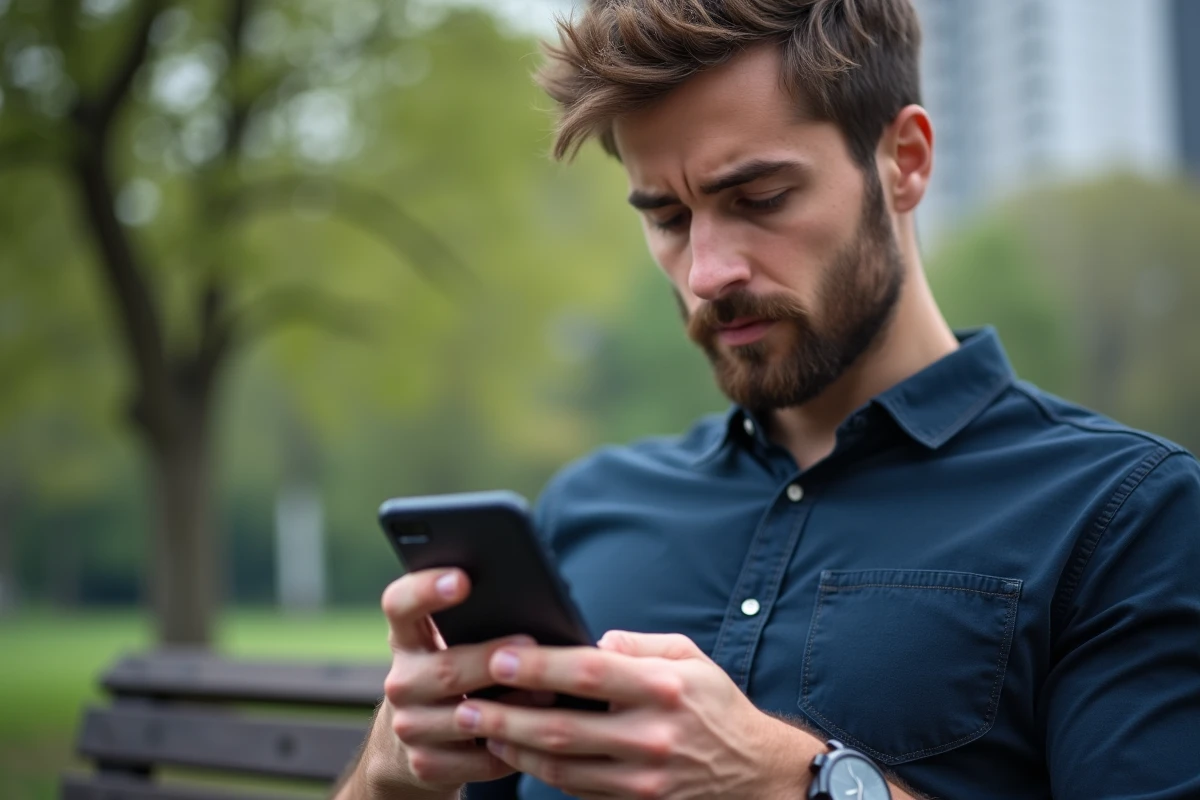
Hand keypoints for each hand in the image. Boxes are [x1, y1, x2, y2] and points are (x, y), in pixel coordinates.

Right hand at [354, 569, 522, 798]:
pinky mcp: (425, 765)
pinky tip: (535, 733)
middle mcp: (400, 682)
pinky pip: (478, 759)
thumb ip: (476, 624)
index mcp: (407, 640)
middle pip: (445, 668)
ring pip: (464, 717)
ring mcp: (409, 726)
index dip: (425, 589)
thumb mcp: (454, 645)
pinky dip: (511, 748)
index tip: (463, 579)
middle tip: (530, 643)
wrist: (421, 742)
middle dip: (491, 657)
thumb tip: (534, 605)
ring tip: (547, 693)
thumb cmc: (459, 676)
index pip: (399, 605)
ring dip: (510, 707)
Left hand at [450, 631, 821, 798]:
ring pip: (561, 767)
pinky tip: (513, 754)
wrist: (753, 772)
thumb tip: (593, 641)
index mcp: (663, 689)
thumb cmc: (714, 705)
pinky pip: (576, 789)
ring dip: (512, 749)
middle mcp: (652, 736)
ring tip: (476, 729)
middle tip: (465, 703)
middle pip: (563, 728)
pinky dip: (539, 773)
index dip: (539, 667)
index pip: (589, 674)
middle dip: (506, 716)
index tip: (499, 657)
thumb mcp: (690, 658)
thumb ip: (640, 645)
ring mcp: (643, 778)